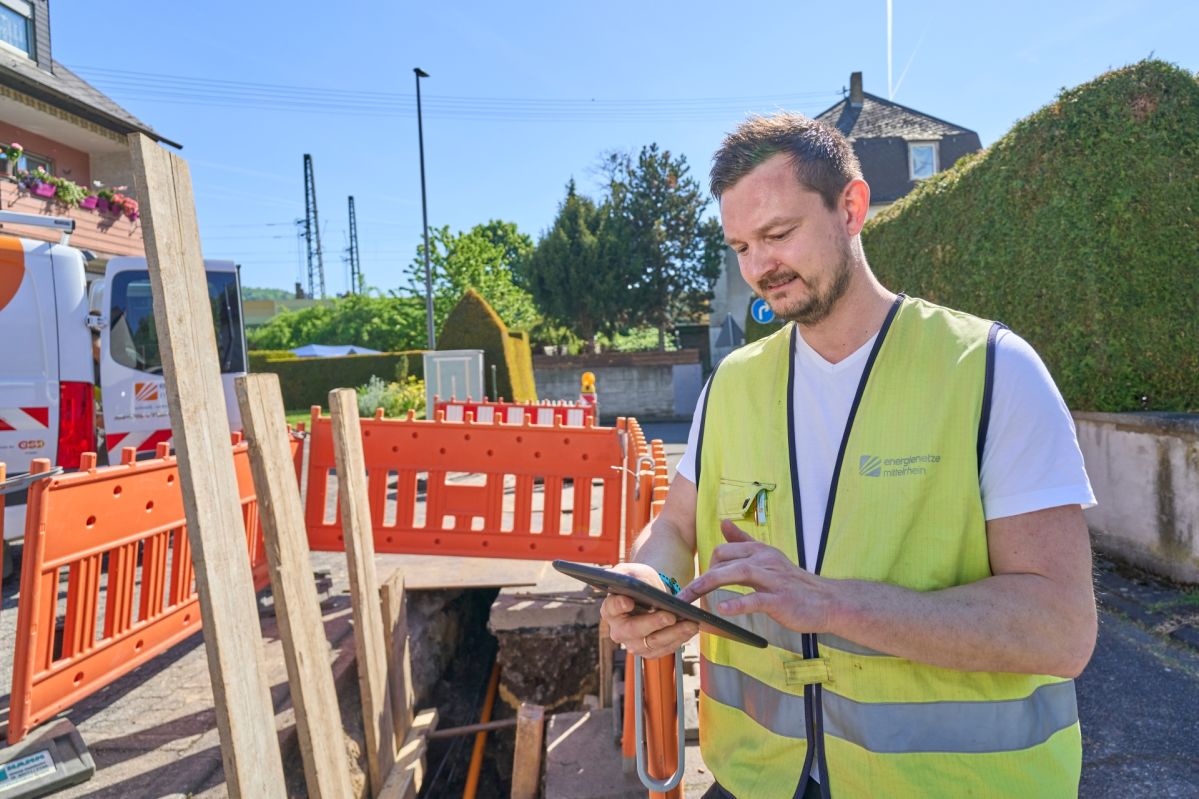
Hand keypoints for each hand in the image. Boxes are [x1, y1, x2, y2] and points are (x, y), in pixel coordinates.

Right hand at [599, 562, 698, 659]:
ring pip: (653, 643)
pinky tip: (690, 629)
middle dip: (653, 623)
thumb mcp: (634, 573)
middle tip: (670, 616)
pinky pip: (665, 649)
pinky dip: (679, 639)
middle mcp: (619, 630)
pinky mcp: (649, 651)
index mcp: (610, 609)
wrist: (651, 596)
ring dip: (673, 634)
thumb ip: (630, 575)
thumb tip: (636, 582)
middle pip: (633, 630)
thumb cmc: (640, 582)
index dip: (618, 605)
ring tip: (690, 624)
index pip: (611, 608)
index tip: (628, 602)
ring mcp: (634, 643)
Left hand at [676, 520, 837, 633]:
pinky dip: (738, 604)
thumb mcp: (768, 557)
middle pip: (724, 559)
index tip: (697, 584)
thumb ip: (744, 541)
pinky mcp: (780, 599)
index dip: (707, 566)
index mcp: (760, 551)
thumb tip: (724, 522)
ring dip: (709, 585)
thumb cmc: (794, 583)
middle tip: (682, 596)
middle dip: (700, 578)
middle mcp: (764, 560)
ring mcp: (773, 579)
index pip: (724, 550)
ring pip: (736, 574)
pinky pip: (756, 599)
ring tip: (690, 598)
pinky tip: (723, 610)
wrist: (828, 601)